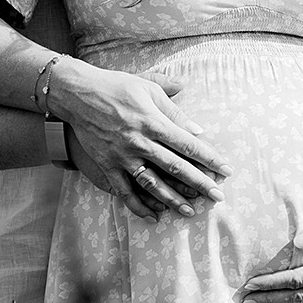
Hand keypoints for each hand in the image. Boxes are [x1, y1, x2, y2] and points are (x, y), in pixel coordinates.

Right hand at [48, 58, 227, 218]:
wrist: (77, 93)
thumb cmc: (116, 86)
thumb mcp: (148, 87)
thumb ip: (173, 108)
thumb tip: (197, 128)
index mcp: (153, 121)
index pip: (188, 144)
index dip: (209, 158)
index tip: (226, 171)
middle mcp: (139, 142)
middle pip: (175, 167)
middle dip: (199, 183)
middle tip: (218, 197)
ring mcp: (122, 156)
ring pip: (152, 184)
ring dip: (172, 200)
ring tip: (191, 212)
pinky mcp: (107, 165)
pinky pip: (124, 191)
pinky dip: (138, 206)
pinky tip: (154, 216)